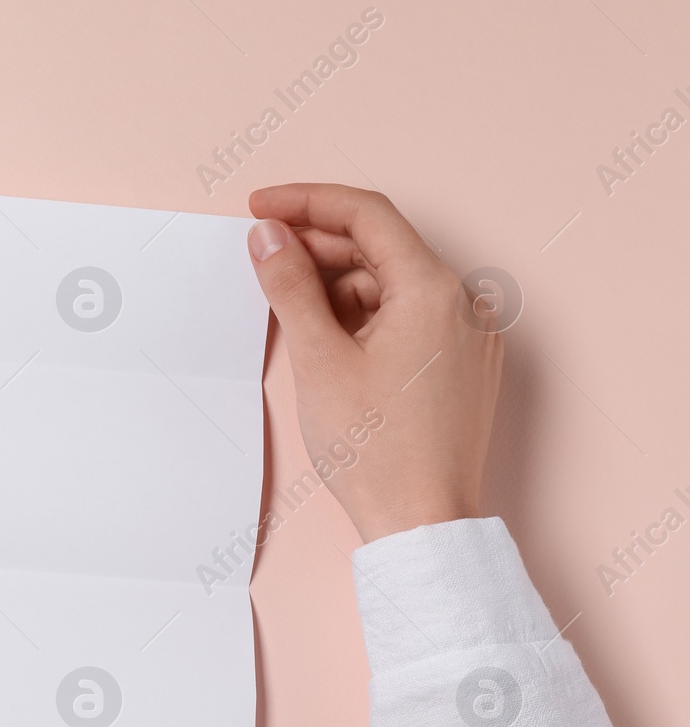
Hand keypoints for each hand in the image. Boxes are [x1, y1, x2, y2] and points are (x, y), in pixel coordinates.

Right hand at [245, 183, 502, 542]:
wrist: (422, 524)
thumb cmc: (377, 451)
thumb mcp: (318, 359)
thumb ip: (290, 286)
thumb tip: (268, 236)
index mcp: (435, 290)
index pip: (367, 215)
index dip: (306, 202)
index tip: (259, 207)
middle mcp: (464, 304)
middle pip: (382, 248)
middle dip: (318, 247)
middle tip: (262, 257)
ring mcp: (467, 337)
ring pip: (393, 285)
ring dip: (338, 285)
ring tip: (288, 308)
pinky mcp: (461, 367)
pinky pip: (409, 318)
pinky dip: (364, 317)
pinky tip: (326, 338)